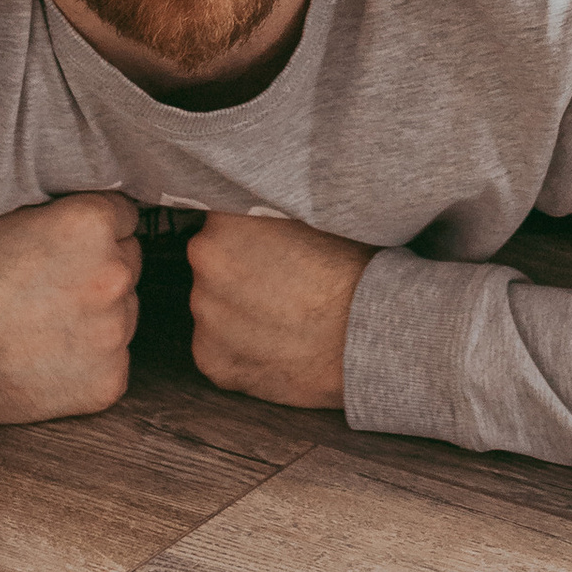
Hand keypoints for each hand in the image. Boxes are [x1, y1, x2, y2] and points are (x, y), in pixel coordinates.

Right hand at [0, 193, 139, 423]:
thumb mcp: (15, 216)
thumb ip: (67, 213)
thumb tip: (99, 217)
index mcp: (92, 223)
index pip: (124, 217)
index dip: (94, 231)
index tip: (67, 248)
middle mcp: (114, 274)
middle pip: (128, 264)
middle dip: (100, 272)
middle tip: (51, 287)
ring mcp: (115, 332)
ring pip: (124, 314)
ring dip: (98, 316)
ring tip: (45, 325)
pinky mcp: (109, 380)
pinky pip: (113, 363)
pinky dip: (89, 363)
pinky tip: (49, 359)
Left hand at [187, 211, 371, 408]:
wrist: (367, 335)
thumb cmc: (350, 270)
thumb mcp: (311, 214)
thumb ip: (272, 211)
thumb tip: (262, 208)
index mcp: (223, 224)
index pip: (222, 220)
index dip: (247, 233)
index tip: (269, 245)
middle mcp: (204, 268)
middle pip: (215, 264)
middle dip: (239, 270)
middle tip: (281, 282)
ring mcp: (205, 319)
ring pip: (215, 307)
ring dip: (238, 310)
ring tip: (283, 316)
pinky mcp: (213, 362)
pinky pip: (219, 349)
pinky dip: (241, 348)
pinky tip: (275, 344)